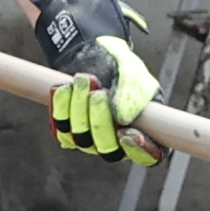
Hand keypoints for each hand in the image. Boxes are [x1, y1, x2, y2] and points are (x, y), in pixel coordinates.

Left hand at [26, 0, 161, 158]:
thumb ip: (132, 96)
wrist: (93, 54)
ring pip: (81, 139)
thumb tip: (122, 120)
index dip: (139, 150)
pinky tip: (63, 87)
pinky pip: (60, 129)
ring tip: (83, 79)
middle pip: (108, 150)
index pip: (149, 156)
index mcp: (146, 131)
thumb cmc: (121, 66)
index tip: (127, 132)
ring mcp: (91, 140)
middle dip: (100, 120)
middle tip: (98, 93)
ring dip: (79, 108)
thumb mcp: (132, 73)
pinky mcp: (68, 131)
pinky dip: (61, 107)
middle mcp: (118, 142)